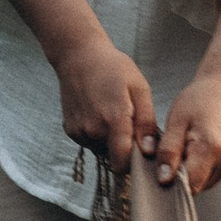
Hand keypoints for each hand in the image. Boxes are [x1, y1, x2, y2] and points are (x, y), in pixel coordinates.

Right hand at [53, 31, 157, 176]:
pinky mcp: (71, 131)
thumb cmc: (113, 68)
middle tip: (129, 125)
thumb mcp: (139, 88)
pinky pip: (90, 143)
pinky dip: (97, 136)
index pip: (122, 162)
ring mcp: (79, 131)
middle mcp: (93, 130)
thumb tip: (149, 151)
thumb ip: (146, 122)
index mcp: (113, 119)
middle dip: (125, 149)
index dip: (134, 164)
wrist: (78, 57)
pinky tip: (99, 114)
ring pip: (102, 151)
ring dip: (110, 142)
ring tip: (112, 116)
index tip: (142, 155)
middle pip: (114, 158)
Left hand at [153, 64, 220, 192]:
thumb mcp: (176, 121)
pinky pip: (213, 176)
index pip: (190, 185)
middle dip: (183, 175)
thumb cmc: (200, 100)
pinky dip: (202, 168)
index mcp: (212, 147)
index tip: (166, 168)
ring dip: (193, 172)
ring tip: (189, 147)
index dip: (174, 181)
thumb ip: (169, 152)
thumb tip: (164, 180)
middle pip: (198, 186)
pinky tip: (199, 149)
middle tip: (178, 150)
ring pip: (205, 183)